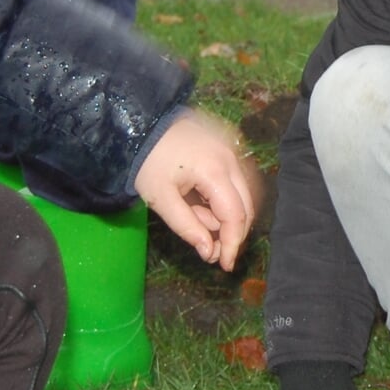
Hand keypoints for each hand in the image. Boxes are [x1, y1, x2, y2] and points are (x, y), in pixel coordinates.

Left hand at [133, 109, 259, 270]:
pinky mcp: (229, 146)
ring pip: (244, 194)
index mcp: (215, 171)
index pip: (235, 216)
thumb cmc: (148, 163)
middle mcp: (231, 159)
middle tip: (214, 250)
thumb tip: (210, 253)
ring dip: (228, 215)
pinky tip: (205, 203)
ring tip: (200, 219)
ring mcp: (233, 150)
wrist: (143, 124)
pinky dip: (226, 198)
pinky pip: (237, 179)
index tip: (225, 265)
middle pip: (246, 206)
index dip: (232, 244)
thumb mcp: (161, 200)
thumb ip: (188, 227)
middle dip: (232, 232)